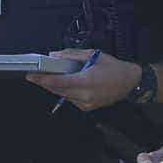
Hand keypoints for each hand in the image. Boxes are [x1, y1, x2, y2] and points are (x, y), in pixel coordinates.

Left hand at [25, 48, 142, 111]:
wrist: (131, 83)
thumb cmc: (114, 67)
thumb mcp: (93, 55)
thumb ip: (72, 55)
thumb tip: (54, 56)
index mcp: (86, 81)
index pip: (58, 82)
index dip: (43, 79)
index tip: (31, 75)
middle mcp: (85, 95)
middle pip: (58, 90)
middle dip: (45, 82)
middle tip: (34, 75)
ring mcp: (86, 103)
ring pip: (63, 95)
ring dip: (54, 87)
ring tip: (46, 78)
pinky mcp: (87, 108)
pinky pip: (70, 99)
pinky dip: (65, 91)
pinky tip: (64, 84)